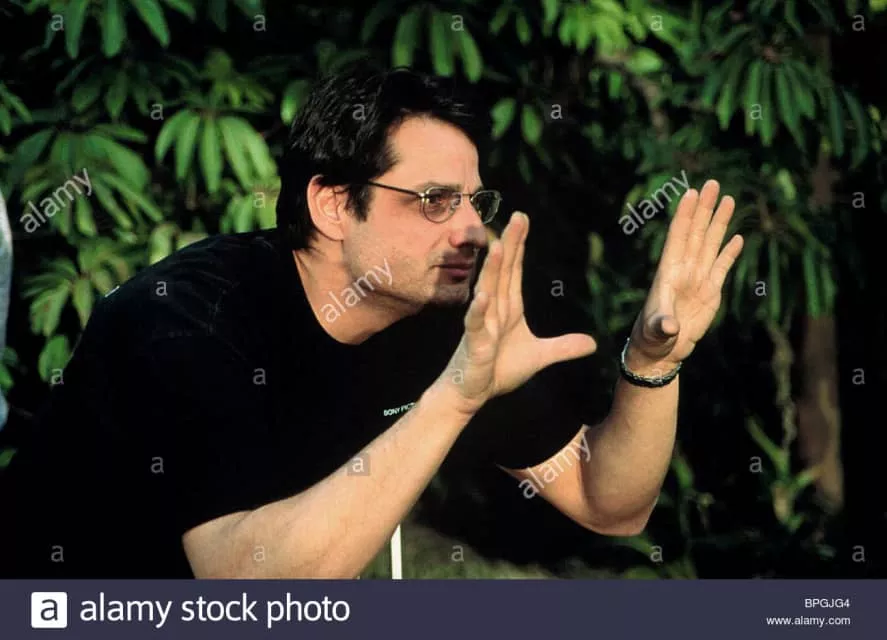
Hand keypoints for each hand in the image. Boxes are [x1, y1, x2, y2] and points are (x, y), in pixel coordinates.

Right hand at [434, 212, 597, 417]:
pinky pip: (475, 324)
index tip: (522, 218)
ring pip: (488, 290)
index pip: (514, 270)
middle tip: (517, 217)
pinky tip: (483, 296)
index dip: (519, 245)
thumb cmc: (497, 369)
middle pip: (502, 271)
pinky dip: (478, 310)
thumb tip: (592, 343)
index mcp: (508, 307)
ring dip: (493, 269)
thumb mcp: (539, 356)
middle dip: (510, 244)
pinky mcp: (474, 344)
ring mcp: (482, 324)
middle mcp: (494, 309)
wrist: (471, 393)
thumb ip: (563, 347)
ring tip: (500, 246)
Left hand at [627, 179, 743, 373]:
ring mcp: (698, 278)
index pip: (678, 237)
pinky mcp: (710, 291)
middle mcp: (684, 270)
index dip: (685, 215)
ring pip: (710, 243)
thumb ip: (662, 324)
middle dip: (704, 208)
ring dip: (719, 222)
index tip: (691, 193)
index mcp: (669, 272)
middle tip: (713, 183)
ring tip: (728, 199)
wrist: (661, 351)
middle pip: (697, 232)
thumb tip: (669, 326)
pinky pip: (721, 266)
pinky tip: (737, 237)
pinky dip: (729, 252)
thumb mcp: (656, 330)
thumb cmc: (652, 338)